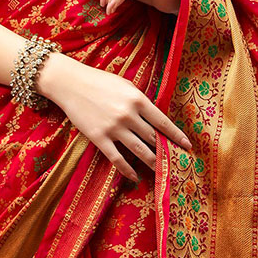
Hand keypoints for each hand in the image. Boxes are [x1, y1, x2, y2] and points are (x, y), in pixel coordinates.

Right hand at [37, 52, 192, 183]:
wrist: (70, 83)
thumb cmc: (99, 81)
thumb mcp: (125, 85)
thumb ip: (140, 101)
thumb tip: (154, 119)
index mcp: (137, 99)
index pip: (163, 122)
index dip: (177, 136)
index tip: (187, 146)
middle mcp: (128, 115)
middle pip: (153, 138)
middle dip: (165, 151)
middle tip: (175, 162)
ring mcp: (114, 127)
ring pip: (139, 150)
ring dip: (152, 162)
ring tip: (161, 172)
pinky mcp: (99, 137)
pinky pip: (117, 158)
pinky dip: (128, 169)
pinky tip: (135, 176)